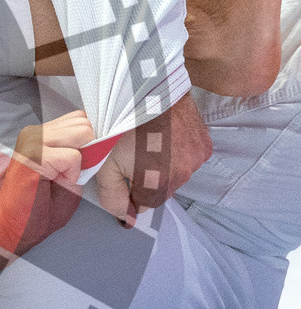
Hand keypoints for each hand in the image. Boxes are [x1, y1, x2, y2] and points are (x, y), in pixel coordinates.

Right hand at [0, 110, 94, 253]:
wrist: (14, 227)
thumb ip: (82, 154)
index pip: (81, 119)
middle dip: (87, 149)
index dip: (89, 142)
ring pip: (82, 134)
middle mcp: (35, 132)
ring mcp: (32, 140)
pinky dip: (72, 174)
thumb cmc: (40, 206)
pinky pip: (73, 157)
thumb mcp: (70, 174)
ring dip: (79, 161)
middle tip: (68, 173)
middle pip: (84, 123)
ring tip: (60, 178)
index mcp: (43, 134)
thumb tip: (99, 141)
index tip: (77, 165)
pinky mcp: (33, 154)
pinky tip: (55, 183)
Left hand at [96, 93, 212, 224]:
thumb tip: (127, 218)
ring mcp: (196, 159)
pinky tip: (161, 137)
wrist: (145, 90)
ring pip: (176, 174)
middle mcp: (183, 176)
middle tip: (129, 156)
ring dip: (162, 166)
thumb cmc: (120, 126)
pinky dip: (175, 152)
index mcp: (158, 185)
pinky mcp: (204, 143)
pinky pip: (188, 158)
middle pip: (161, 190)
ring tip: (145, 144)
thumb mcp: (105, 166)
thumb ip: (114, 198)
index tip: (121, 180)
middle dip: (145, 180)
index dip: (129, 194)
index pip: (144, 205)